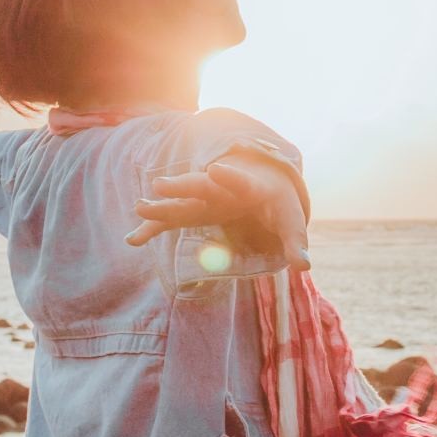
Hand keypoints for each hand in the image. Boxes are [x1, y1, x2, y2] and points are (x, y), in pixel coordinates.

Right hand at [127, 158, 310, 271]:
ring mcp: (206, 199)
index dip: (230, 176)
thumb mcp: (291, 220)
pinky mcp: (196, 211)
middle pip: (201, 186)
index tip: (216, 170)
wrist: (264, 181)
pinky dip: (154, 228)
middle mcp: (223, 189)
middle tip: (159, 184)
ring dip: (161, 206)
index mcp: (250, 187)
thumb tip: (303, 267)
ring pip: (181, 201)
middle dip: (182, 186)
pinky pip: (172, 220)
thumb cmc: (279, 203)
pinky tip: (133, 239)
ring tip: (139, 207)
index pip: (240, 181)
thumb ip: (296, 243)